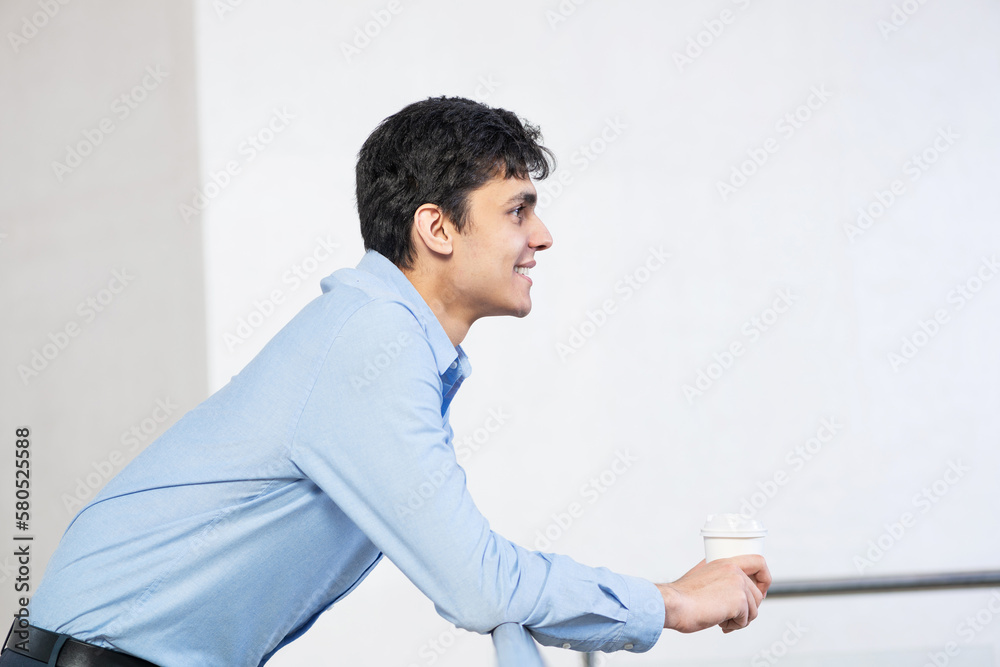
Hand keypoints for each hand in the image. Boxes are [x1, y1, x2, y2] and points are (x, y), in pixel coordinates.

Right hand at [656, 555, 770, 633]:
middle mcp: (733, 569)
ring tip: (721, 619)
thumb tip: (724, 590)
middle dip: (748, 610)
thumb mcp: (700, 575)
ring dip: (739, 620)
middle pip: (758, 594)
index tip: (760, 591)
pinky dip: (734, 626)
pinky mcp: (739, 599)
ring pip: (754, 609)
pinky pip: (746, 619)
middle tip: (731, 616)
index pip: (758, 562)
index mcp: (725, 561)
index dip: (764, 579)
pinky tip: (719, 623)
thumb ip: (716, 576)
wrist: (674, 604)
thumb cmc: (682, 596)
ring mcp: (737, 583)